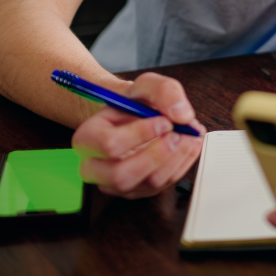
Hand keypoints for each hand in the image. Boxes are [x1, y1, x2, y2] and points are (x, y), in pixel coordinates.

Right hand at [72, 72, 205, 197]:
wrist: (136, 115)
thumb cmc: (134, 103)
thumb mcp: (146, 85)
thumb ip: (163, 91)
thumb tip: (181, 114)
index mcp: (88, 137)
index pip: (110, 145)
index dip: (141, 134)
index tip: (165, 121)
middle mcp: (96, 166)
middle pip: (122, 175)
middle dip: (158, 154)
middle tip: (178, 134)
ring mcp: (116, 183)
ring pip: (146, 184)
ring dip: (174, 160)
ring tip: (188, 137)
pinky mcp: (137, 190)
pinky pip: (161, 187)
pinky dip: (180, 166)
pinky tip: (187, 147)